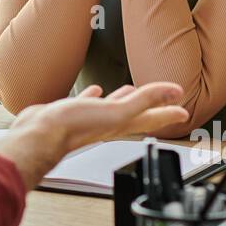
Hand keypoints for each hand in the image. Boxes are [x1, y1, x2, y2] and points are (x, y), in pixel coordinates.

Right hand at [0, 82, 187, 189]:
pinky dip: (94, 97)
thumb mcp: (117, 111)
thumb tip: (175, 92)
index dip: (170, 113)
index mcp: (122, 123)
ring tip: (131, 90)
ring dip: (124, 100)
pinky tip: (94, 92)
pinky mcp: (72, 113)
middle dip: (152, 108)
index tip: (184, 111)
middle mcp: (109, 122)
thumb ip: (145, 100)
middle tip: (164, 103)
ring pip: (113, 108)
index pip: (153, 118)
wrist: (41, 135)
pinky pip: (88, 104)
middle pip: (137, 115)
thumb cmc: (75, 127)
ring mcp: (91, 118)